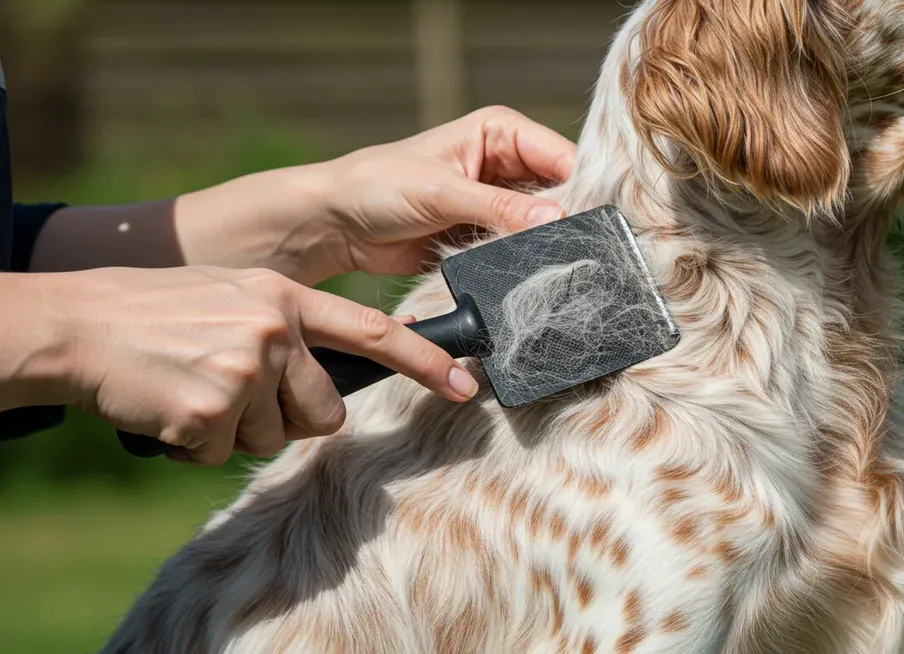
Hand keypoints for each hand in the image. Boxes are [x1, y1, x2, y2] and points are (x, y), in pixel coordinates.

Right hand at [7, 267, 478, 464]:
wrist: (79, 326)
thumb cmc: (160, 314)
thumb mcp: (236, 297)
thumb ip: (292, 324)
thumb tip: (352, 362)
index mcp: (285, 297)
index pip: (372, 331)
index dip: (423, 359)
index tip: (463, 384)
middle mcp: (274, 329)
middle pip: (326, 412)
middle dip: (293, 419)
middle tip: (240, 395)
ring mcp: (244, 368)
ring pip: (275, 438)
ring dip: (237, 430)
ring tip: (196, 390)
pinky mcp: (210, 409)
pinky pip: (223, 454)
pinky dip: (196, 445)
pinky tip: (171, 409)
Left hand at [318, 105, 576, 278]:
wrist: (338, 224)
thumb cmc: (378, 187)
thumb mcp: (442, 193)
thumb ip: (500, 207)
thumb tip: (556, 219)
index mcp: (500, 131)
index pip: (562, 157)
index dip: (581, 188)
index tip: (594, 223)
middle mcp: (506, 162)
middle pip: (561, 191)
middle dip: (567, 220)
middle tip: (580, 251)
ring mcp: (499, 200)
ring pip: (544, 223)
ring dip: (546, 244)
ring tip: (559, 266)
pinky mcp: (487, 233)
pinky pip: (520, 248)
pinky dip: (525, 261)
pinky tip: (535, 275)